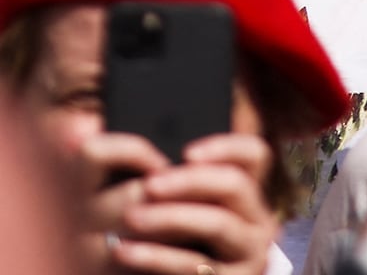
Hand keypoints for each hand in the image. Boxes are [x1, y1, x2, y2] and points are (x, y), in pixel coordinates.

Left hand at [80, 132, 277, 274]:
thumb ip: (150, 173)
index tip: (186, 151)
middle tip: (149, 184)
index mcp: (245, 193)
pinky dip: (156, 256)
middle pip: (236, 185)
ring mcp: (247, 253)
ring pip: (218, 223)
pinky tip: (123, 250)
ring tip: (130, 216)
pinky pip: (193, 265)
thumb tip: (81, 134)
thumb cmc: (168, 245)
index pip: (254, 155)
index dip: (226, 146)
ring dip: (171, 217)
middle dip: (191, 181)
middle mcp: (256, 219)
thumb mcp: (172, 208)